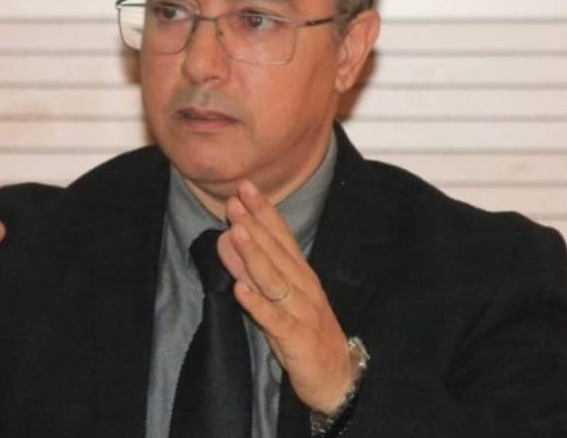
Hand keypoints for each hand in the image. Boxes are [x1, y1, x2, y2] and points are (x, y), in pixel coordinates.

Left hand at [217, 179, 353, 413]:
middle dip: (254, 225)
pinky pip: (275, 320)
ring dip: (254, 255)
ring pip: (275, 280)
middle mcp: (303, 287)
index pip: (281, 237)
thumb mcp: (280, 297)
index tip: (246, 187)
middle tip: (235, 201)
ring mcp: (302, 312)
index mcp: (301, 275)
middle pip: (276, 252)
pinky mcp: (297, 339)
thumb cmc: (305, 332)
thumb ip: (255, 269)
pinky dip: (258, 304)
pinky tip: (241, 289)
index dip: (264, 211)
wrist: (338, 378)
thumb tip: (229, 237)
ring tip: (236, 232)